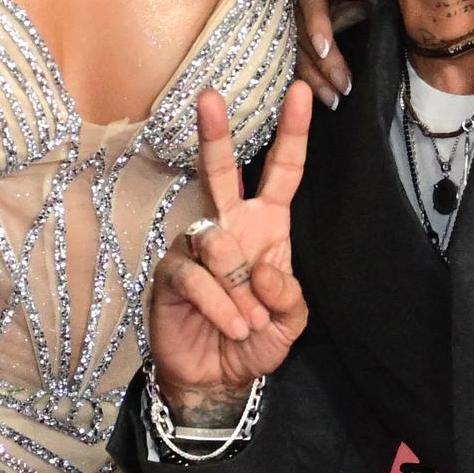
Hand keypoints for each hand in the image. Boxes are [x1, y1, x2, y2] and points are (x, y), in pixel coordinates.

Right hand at [149, 86, 311, 419]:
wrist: (217, 379)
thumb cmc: (255, 340)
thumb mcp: (290, 323)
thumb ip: (288, 296)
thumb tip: (267, 269)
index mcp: (266, 227)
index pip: (282, 173)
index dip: (292, 135)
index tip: (301, 93)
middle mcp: (229, 226)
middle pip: (221, 171)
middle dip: (215, 134)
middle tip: (210, 98)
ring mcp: (196, 248)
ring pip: (214, 238)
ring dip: (237, 284)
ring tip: (247, 320)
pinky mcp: (172, 274)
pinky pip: (194, 275)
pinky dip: (218, 304)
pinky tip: (230, 325)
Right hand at [294, 0, 385, 106]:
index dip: (314, 23)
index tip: (324, 50)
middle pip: (298, 28)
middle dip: (319, 62)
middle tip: (342, 89)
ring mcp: (291, 7)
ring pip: (292, 45)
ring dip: (311, 75)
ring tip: (333, 100)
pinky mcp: (293, 26)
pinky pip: (292, 52)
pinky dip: (305, 74)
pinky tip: (318, 95)